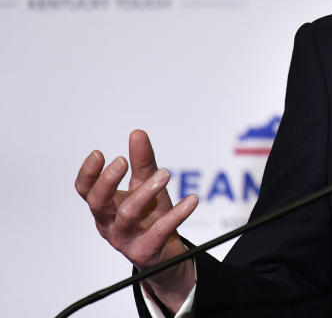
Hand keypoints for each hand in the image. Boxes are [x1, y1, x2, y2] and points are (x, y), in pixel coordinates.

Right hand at [75, 129, 198, 311]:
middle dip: (108, 181)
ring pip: (127, 215)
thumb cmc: (151, 216)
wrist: (166, 253)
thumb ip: (142, 162)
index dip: (88, 173)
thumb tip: (137, 133)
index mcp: (105, 207)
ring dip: (146, 192)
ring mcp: (125, 239)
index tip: (99, 153)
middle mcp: (109, 224)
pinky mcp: (145, 252)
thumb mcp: (146, 186)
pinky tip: (192, 200)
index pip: (86, 191)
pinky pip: (159, 232)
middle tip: (123, 161)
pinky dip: (176, 215)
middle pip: (98, 203)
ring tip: (166, 173)